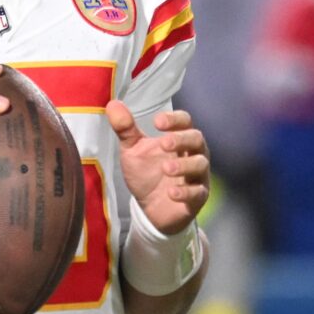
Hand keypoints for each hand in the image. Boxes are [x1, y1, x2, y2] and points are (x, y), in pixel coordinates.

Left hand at [106, 102, 207, 233]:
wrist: (151, 209)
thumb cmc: (146, 174)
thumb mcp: (133, 150)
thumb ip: (125, 128)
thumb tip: (113, 104)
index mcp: (179, 138)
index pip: (185, 121)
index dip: (174, 119)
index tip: (157, 122)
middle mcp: (193, 153)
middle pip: (197, 139)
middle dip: (181, 139)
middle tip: (164, 143)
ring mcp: (197, 176)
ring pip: (200, 164)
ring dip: (184, 165)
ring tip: (166, 169)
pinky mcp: (197, 198)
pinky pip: (198, 192)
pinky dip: (185, 192)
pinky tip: (171, 192)